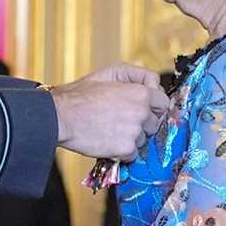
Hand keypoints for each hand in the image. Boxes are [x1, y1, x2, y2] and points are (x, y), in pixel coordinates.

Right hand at [50, 62, 166, 161]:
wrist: (61, 117)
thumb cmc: (81, 94)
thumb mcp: (110, 72)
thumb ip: (137, 75)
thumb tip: (154, 84)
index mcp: (142, 93)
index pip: (164, 103)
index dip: (153, 106)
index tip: (141, 109)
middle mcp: (142, 113)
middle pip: (155, 123)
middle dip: (143, 123)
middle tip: (122, 120)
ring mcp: (135, 132)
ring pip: (144, 139)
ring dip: (132, 137)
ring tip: (111, 129)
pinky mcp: (126, 150)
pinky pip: (133, 154)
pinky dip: (123, 151)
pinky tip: (108, 141)